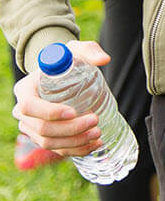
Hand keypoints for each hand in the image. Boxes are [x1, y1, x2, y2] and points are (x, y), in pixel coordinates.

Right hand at [11, 40, 108, 156]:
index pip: (30, 107)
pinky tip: (93, 144)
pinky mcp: (44, 137)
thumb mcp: (75, 51)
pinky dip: (74, 150)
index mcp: (25, 90)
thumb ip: (89, 50)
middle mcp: (23, 112)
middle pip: (42, 129)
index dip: (49, 113)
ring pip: (48, 143)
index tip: (74, 112)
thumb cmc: (66, 62)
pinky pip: (56, 150)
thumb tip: (104, 60)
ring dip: (74, 143)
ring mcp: (32, 127)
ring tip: (98, 133)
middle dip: (70, 130)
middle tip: (95, 121)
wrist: (61, 76)